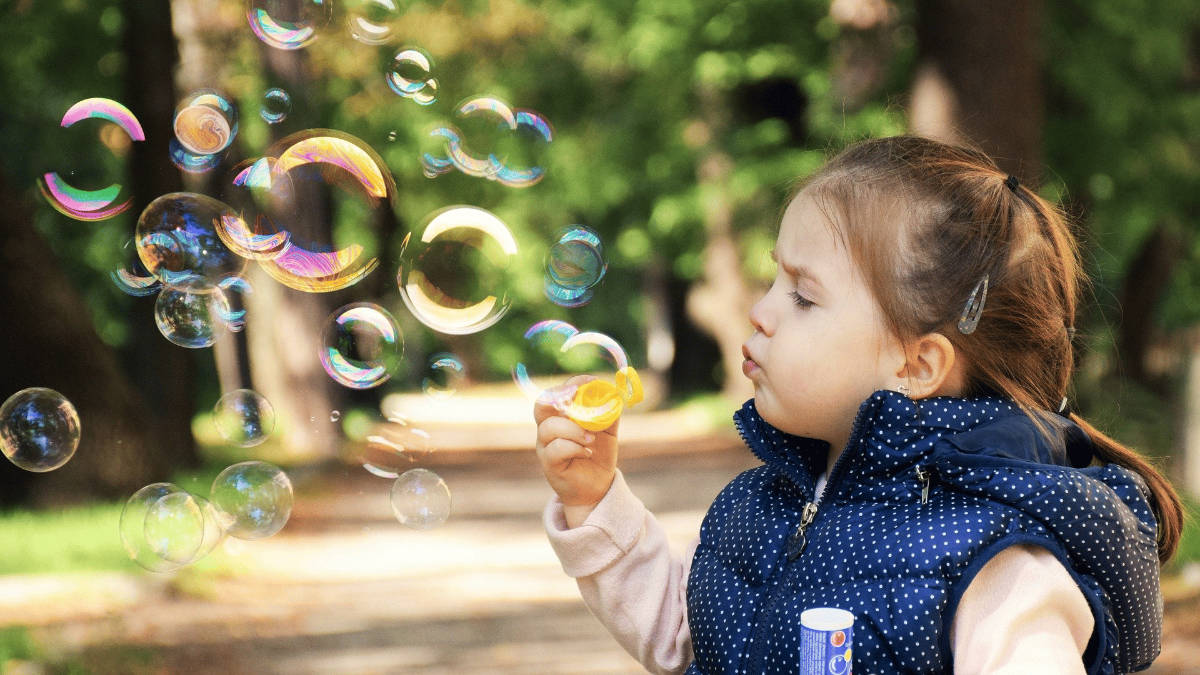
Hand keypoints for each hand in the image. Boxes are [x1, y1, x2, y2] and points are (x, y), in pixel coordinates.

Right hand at [534, 375, 618, 508]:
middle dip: (560, 398)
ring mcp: (546, 446)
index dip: (571, 383)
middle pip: (541, 405)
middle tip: (578, 398)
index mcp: (560, 416)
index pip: (557, 393)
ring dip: (573, 429)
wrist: (597, 486)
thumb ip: (609, 412)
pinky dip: (574, 447)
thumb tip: (614, 394)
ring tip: (591, 438)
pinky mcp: (549, 464)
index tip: (592, 381)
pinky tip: (587, 452)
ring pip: (549, 428)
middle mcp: (548, 428)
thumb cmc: (598, 454)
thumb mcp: (608, 431)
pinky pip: (555, 449)